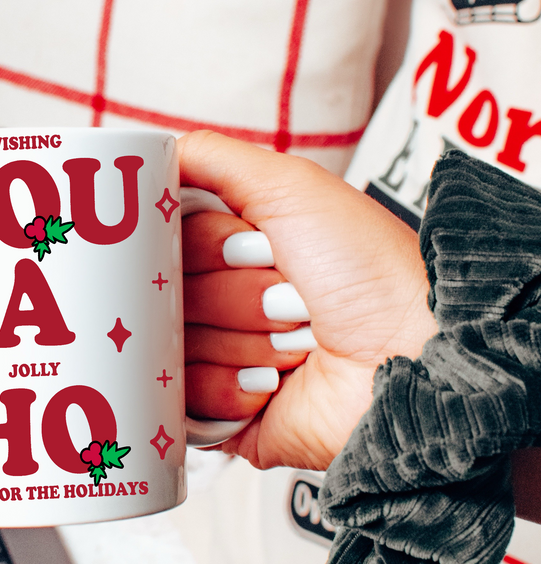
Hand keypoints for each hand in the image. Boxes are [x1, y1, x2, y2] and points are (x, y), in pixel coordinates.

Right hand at [180, 131, 437, 469]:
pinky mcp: (223, 413)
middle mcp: (226, 301)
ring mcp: (222, 357)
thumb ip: (212, 159)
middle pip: (167, 293)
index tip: (241, 244)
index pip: (167, 241)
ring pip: (173, 346)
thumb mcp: (291, 187)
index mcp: (236, 249)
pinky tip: (275, 383)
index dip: (200, 244)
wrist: (413, 360)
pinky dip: (231, 388)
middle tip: (284, 293)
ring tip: (295, 341)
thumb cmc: (372, 273)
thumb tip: (150, 150)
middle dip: (228, 292)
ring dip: (240, 341)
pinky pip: (183, 397)